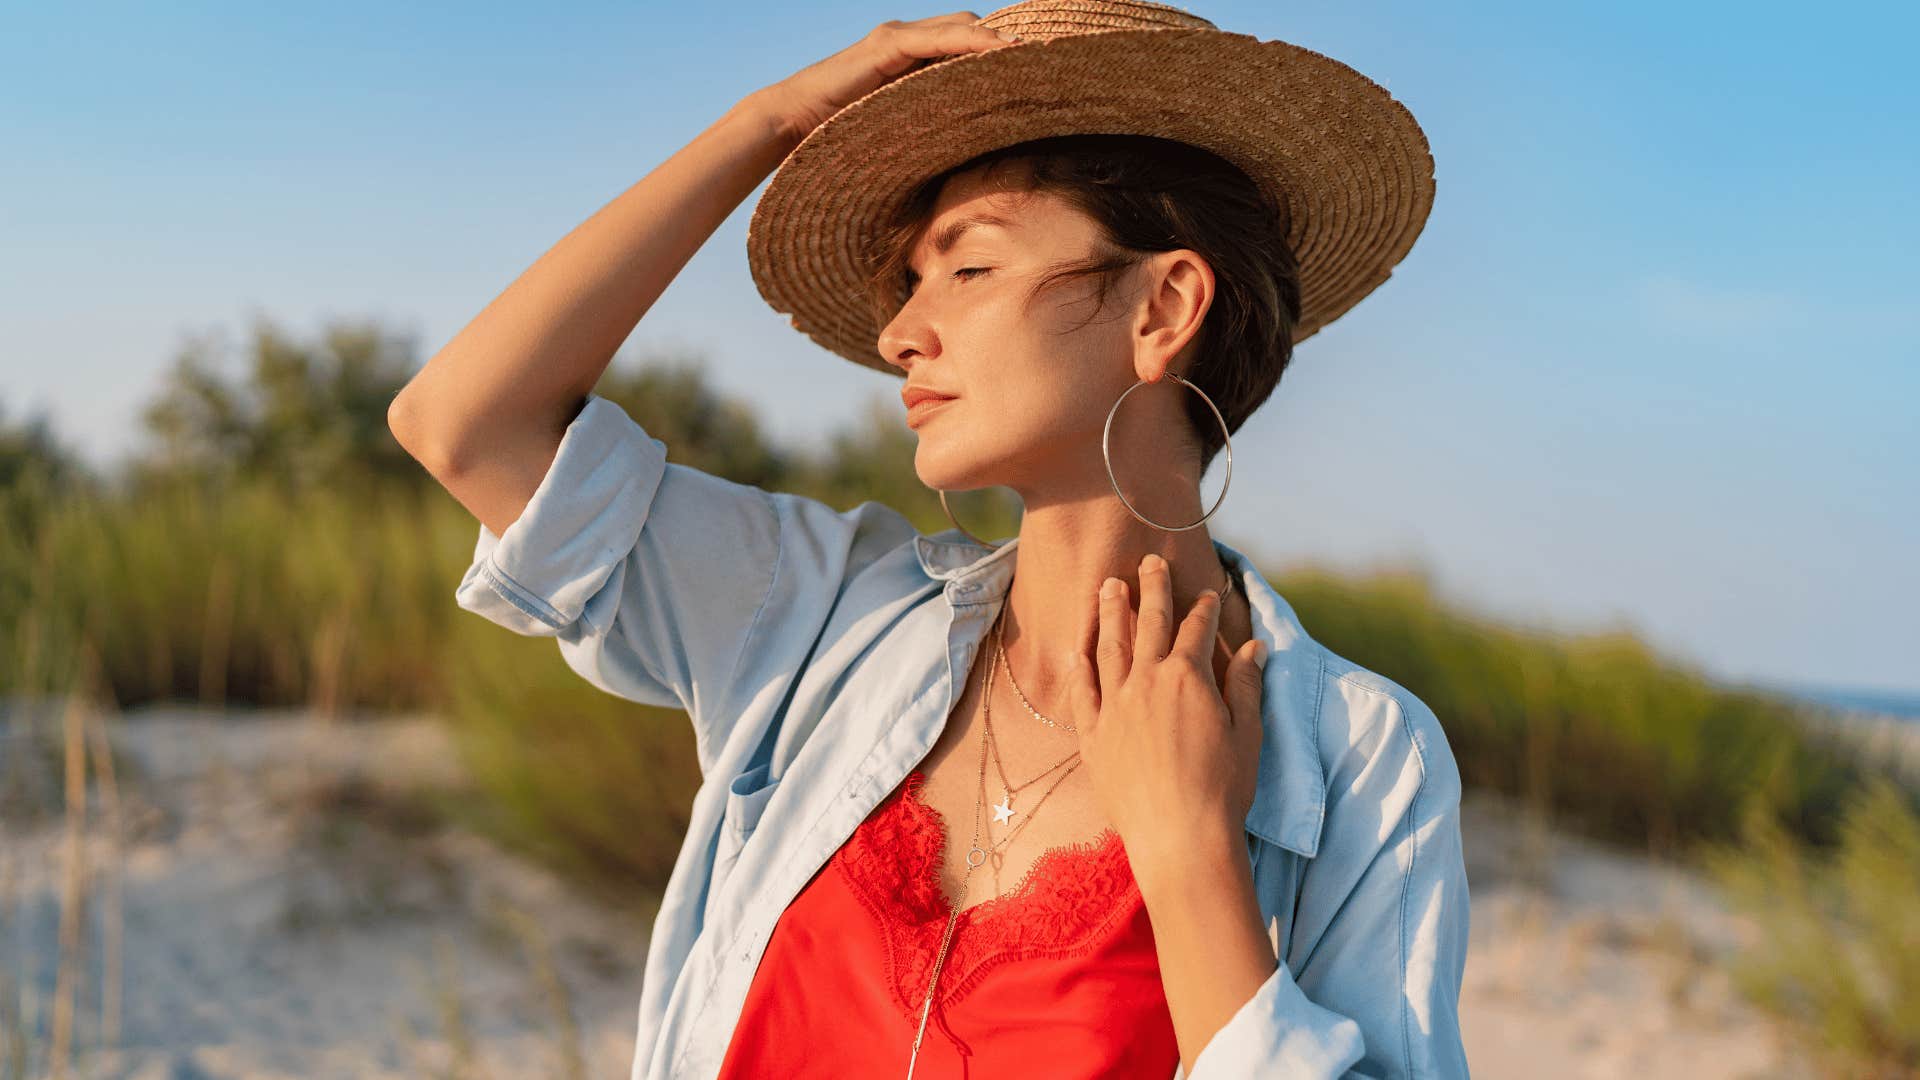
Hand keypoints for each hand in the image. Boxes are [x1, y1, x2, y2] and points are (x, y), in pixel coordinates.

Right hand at [752, 12, 1019, 145]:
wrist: (790, 122)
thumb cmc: (840, 134)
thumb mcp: (897, 129)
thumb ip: (927, 127)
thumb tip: (964, 156)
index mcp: (912, 58)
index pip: (965, 44)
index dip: (999, 51)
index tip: (1040, 68)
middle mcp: (907, 40)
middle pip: (971, 28)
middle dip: (1008, 39)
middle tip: (1051, 56)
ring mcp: (897, 38)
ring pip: (961, 27)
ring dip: (999, 39)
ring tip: (1033, 53)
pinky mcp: (887, 45)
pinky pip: (940, 39)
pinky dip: (973, 43)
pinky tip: (1001, 52)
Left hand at [1066, 553, 1267, 877]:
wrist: (1179, 837)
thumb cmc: (1223, 789)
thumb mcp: (1247, 733)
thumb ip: (1245, 685)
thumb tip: (1254, 647)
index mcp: (1187, 677)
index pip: (1196, 629)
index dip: (1203, 607)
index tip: (1206, 591)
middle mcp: (1146, 681)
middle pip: (1147, 623)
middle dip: (1150, 588)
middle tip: (1148, 561)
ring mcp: (1115, 706)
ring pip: (1109, 646)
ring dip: (1109, 613)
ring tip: (1107, 587)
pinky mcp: (1093, 735)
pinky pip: (1082, 689)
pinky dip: (1080, 663)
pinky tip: (1079, 647)